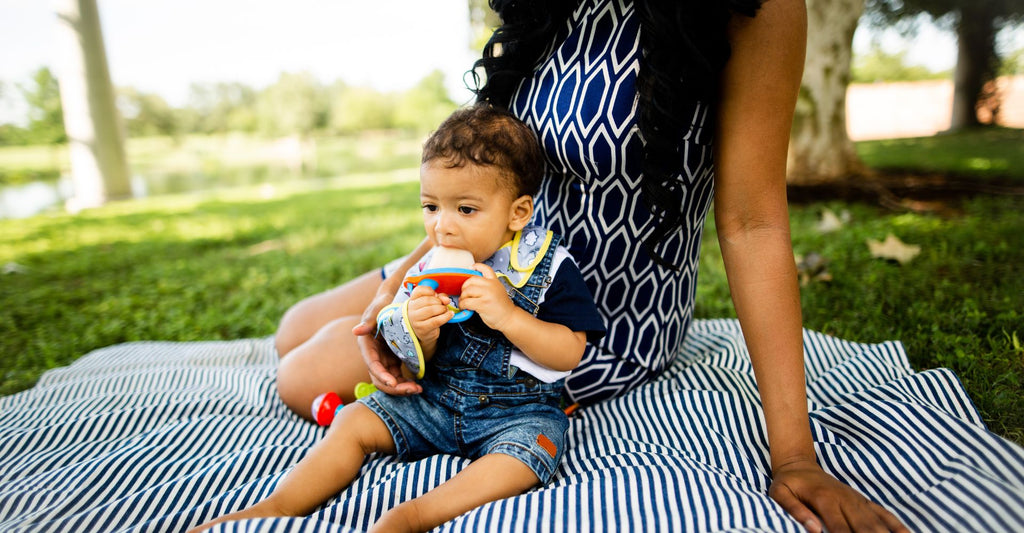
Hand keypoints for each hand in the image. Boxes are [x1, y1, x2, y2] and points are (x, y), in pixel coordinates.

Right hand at [352, 285, 421, 395]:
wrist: (391, 303)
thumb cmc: (383, 304)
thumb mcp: (377, 309)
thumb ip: (368, 319)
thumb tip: (356, 331)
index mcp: (366, 345)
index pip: (372, 365)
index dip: (382, 375)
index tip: (393, 383)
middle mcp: (373, 356)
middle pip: (379, 378)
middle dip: (394, 387)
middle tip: (412, 389)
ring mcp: (383, 360)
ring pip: (389, 381)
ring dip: (402, 388)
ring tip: (418, 389)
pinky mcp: (392, 360)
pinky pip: (398, 377)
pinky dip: (406, 383)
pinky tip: (417, 385)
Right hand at [407, 284, 452, 340]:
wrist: (423, 333)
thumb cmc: (428, 315)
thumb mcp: (432, 304)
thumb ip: (439, 298)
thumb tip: (446, 299)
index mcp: (412, 300)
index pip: (419, 290)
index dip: (430, 291)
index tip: (436, 295)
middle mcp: (411, 309)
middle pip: (427, 300)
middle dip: (439, 302)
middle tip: (443, 305)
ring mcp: (415, 319)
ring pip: (432, 310)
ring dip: (443, 309)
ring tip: (445, 311)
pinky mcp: (423, 328)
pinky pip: (436, 321)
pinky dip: (446, 317)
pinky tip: (450, 315)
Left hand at [458, 263, 516, 330]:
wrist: (509, 318)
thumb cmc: (501, 307)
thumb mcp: (497, 291)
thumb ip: (488, 286)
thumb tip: (471, 285)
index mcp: (495, 281)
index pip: (485, 268)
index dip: (477, 266)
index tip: (470, 268)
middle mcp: (491, 285)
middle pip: (471, 280)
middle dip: (464, 287)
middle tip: (464, 294)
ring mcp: (487, 294)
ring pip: (467, 291)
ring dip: (462, 297)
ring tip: (464, 301)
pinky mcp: (483, 304)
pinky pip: (466, 302)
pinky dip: (462, 305)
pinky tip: (465, 307)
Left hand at [769, 458, 907, 532]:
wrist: (800, 464)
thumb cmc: (789, 483)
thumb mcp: (780, 493)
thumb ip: (795, 510)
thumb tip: (814, 529)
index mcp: (825, 499)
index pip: (840, 529)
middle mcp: (846, 500)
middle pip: (864, 528)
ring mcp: (858, 501)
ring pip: (877, 524)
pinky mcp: (864, 502)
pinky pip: (885, 514)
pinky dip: (898, 527)